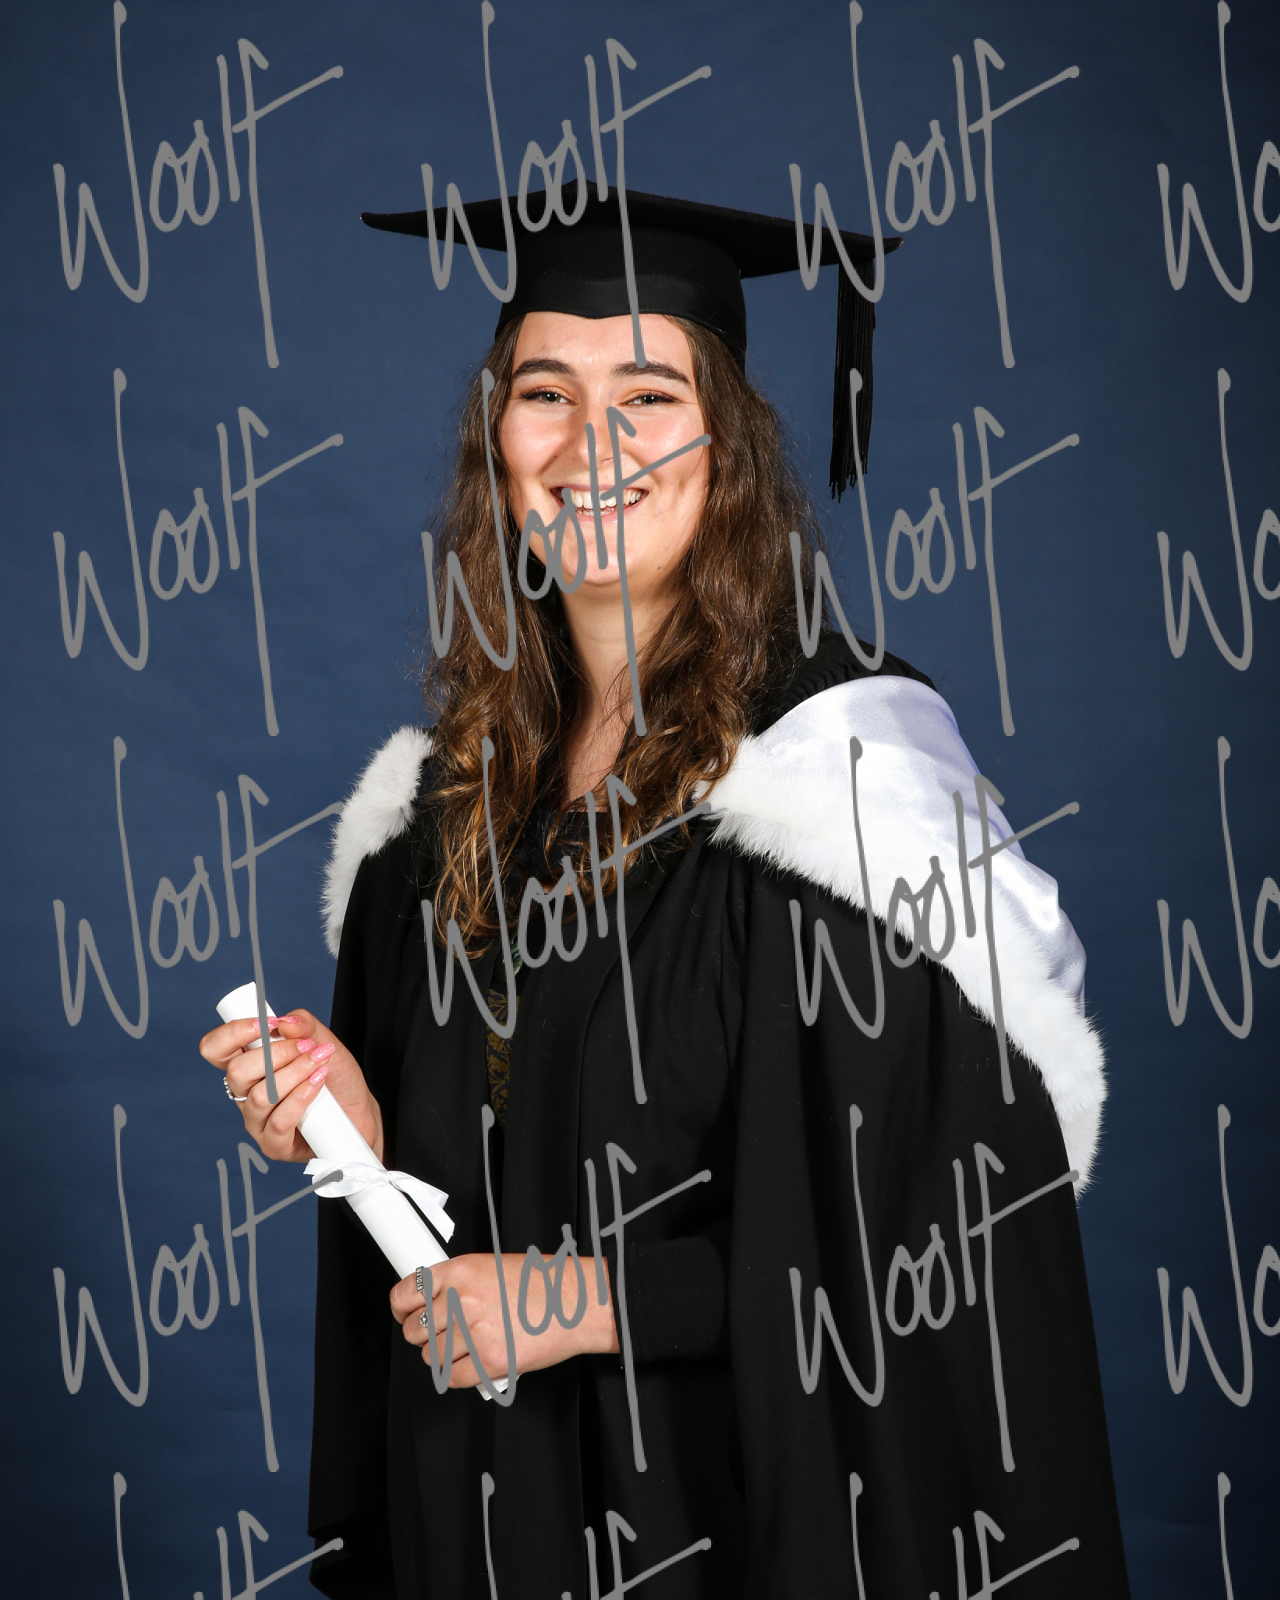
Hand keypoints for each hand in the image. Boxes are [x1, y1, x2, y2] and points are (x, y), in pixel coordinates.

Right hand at [199, 1008, 383, 1163]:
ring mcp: (257, 1123)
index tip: (267, 1023)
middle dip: (276, 1053)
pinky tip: (318, 1082)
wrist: (361, 1112)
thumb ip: (306, 1026)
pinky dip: (301, 1096)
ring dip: (294, 1073)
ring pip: (260, 1096)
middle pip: (235, 1072)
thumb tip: (285, 1021)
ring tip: (320, 1062)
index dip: (233, 1033)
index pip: (215, 1049)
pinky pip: (279, 1121)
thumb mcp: (325, 1042)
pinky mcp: (274, 1145)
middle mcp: (245, 1095)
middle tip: (307, 1046)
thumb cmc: (336, 1078)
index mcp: (248, 1067)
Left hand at [389, 1253, 618, 1386]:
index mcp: (462, 1271)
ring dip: (441, 1355)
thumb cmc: (545, 1282)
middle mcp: (463, 1300)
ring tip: (462, 1346)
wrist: (579, 1302)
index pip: (407, 1292)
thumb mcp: (494, 1266)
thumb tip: (435, 1300)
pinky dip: (459, 1373)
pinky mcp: (490, 1362)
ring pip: (431, 1356)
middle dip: (422, 1333)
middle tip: (440, 1331)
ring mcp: (475, 1333)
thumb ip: (461, 1282)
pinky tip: (472, 1362)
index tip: (404, 1312)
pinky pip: (454, 1377)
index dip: (401, 1307)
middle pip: (415, 1328)